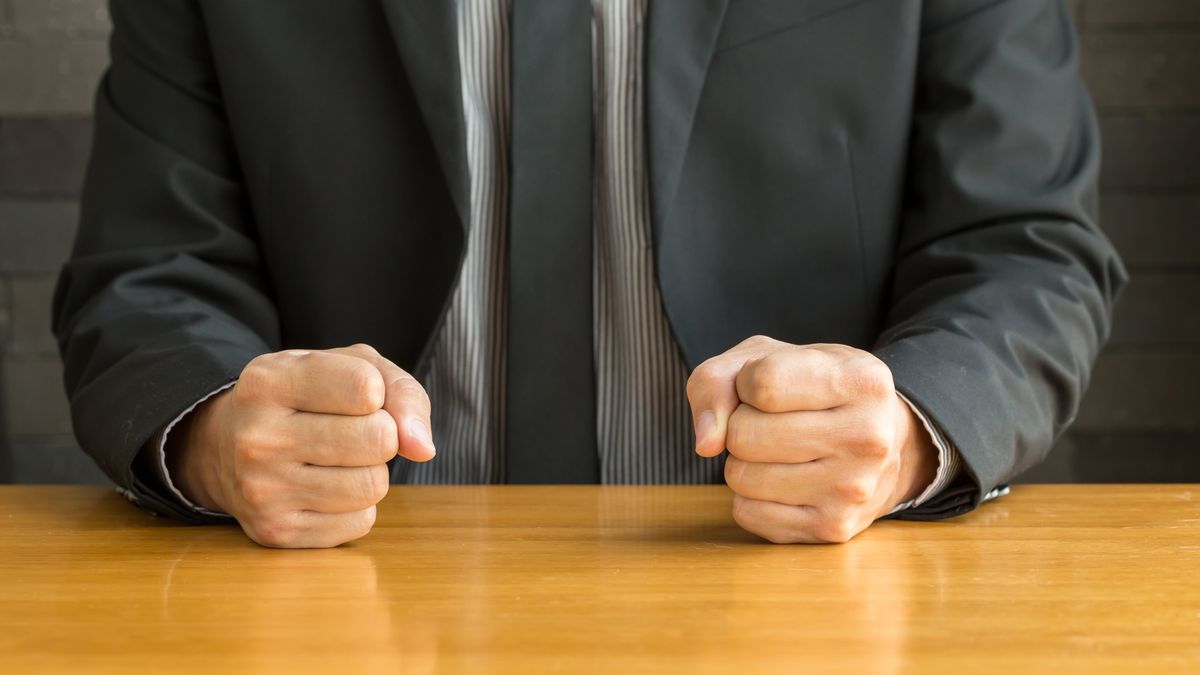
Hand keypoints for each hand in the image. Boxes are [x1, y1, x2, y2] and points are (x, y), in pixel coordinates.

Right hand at [166, 344, 434, 547]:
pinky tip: (324, 489)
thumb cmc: (302, 399)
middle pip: (378, 440)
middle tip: (352, 431)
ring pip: (373, 485)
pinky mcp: (275, 532)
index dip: (376, 393)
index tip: (355, 395)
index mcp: (268, 382)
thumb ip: (400, 392)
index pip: (365, 388)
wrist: (223, 447)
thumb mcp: (346, 367)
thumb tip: (423, 448)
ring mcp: (262, 490)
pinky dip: (356, 506)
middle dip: (382, 434)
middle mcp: (258, 438)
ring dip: (371, 472)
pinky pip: (360, 523)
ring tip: (337, 460)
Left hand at [686, 337, 936, 543]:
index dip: (746, 383)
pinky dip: (750, 496)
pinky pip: (747, 513)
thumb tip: (706, 442)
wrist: (886, 444)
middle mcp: (866, 436)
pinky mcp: (832, 527)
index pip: (762, 383)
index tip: (766, 387)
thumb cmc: (814, 391)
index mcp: (860, 380)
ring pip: (741, 477)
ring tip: (778, 451)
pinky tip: (783, 480)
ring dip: (743, 462)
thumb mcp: (768, 358)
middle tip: (771, 423)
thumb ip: (717, 381)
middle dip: (740, 425)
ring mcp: (852, 488)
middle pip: (744, 434)